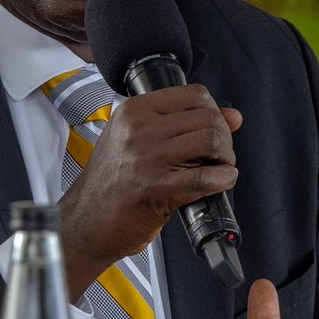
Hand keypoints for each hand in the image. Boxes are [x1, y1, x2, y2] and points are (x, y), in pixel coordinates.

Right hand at [58, 85, 241, 297]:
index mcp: (133, 112)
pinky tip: (220, 183)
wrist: (85, 223)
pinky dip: (223, 180)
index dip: (215, 112)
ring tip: (218, 169)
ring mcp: (147, 159)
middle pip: (207, 118)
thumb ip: (181, 125)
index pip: (194, 95)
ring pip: (211, 142)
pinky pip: (206, 177)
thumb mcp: (135, 142)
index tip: (215, 128)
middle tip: (219, 155)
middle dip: (224, 138)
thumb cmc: (109, 186)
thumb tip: (233, 116)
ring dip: (225, 158)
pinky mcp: (157, 189)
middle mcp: (139, 130)